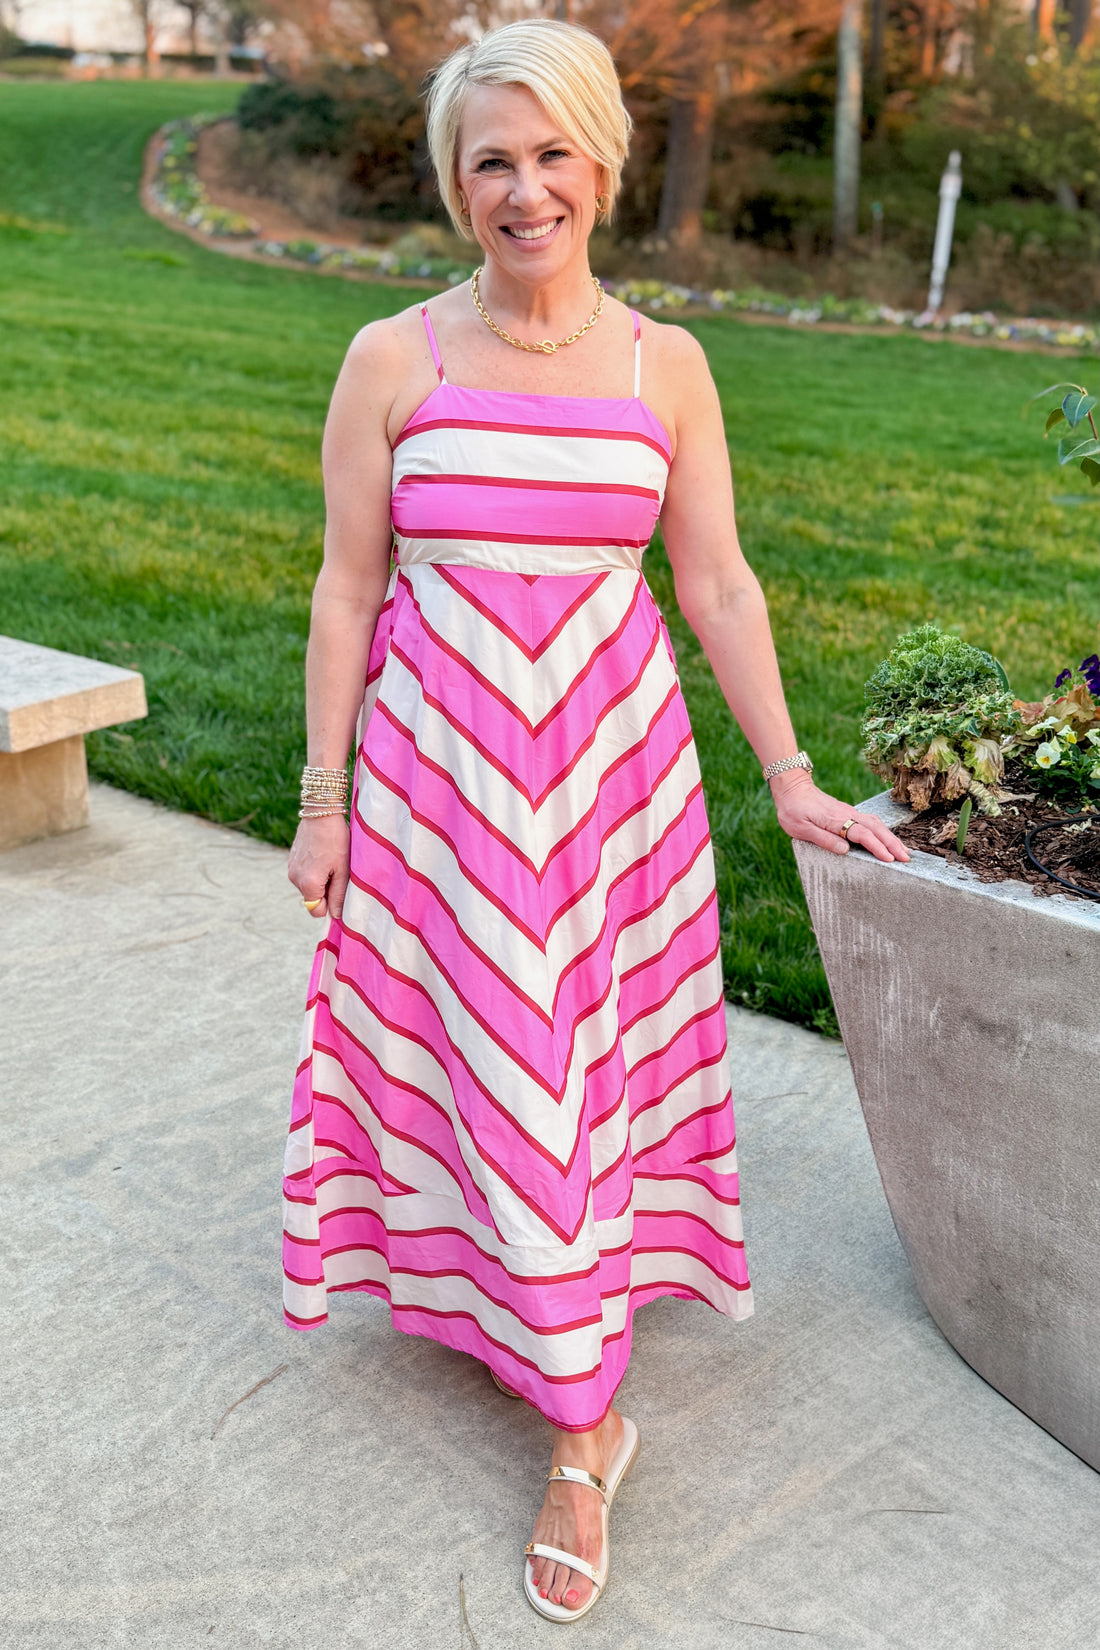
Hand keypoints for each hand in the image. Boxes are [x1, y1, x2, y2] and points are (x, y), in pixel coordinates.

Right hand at [288, 814, 350, 919]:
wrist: (321, 812)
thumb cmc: (336, 840)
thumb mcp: (343, 869)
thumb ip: (338, 895)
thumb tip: (336, 916)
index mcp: (308, 884)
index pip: (317, 911)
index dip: (330, 905)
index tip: (340, 891)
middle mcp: (295, 879)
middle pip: (313, 898)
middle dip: (326, 890)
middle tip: (338, 871)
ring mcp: (291, 869)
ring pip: (309, 886)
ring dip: (321, 880)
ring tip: (331, 860)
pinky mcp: (291, 860)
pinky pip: (304, 874)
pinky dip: (314, 870)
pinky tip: (323, 854)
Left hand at [769, 772, 909, 862]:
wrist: (792, 788)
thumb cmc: (793, 810)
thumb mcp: (800, 829)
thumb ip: (823, 839)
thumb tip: (845, 850)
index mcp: (835, 820)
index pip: (862, 834)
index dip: (877, 847)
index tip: (889, 859)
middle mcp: (847, 814)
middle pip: (876, 829)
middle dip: (892, 844)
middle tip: (906, 859)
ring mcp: (850, 812)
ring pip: (876, 824)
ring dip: (890, 838)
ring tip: (903, 851)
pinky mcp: (848, 812)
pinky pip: (871, 822)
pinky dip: (883, 831)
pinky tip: (887, 839)